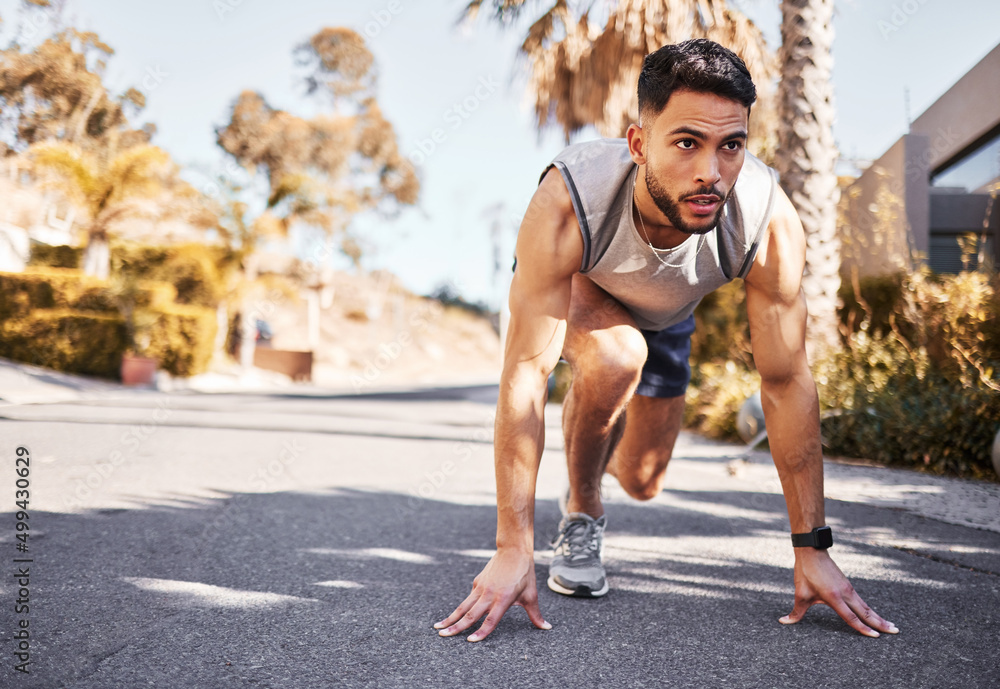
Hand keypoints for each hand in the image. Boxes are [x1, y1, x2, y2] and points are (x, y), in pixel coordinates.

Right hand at [435, 547, 550, 641]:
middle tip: (442, 636)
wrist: (513, 550)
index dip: (481, 632)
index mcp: (503, 599)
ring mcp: (481, 587)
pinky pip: (469, 597)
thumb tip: (547, 627)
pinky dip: (462, 607)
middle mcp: (490, 594)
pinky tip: (455, 614)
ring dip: (450, 617)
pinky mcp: (477, 582)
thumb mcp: (531, 595)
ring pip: (463, 606)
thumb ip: (535, 614)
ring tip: (437, 626)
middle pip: (470, 614)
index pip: (490, 621)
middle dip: (455, 627)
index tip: (469, 642)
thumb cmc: (524, 573)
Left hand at [780, 548, 898, 636]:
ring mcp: (849, 589)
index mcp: (834, 597)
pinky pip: (862, 601)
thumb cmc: (806, 573)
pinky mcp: (848, 586)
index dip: (863, 628)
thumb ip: (796, 612)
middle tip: (895, 632)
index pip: (851, 617)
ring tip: (892, 626)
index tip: (876, 637)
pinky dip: (871, 610)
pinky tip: (876, 615)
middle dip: (881, 623)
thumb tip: (783, 622)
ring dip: (879, 617)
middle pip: (866, 612)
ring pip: (866, 607)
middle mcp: (845, 593)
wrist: (812, 552)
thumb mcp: (800, 593)